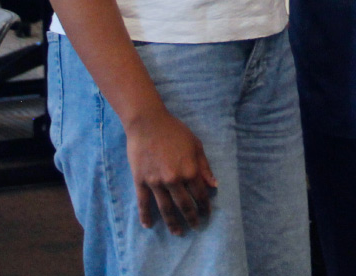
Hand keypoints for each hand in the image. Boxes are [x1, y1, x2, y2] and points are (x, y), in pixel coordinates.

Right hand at [125, 108, 217, 234]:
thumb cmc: (175, 131)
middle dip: (192, 218)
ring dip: (172, 223)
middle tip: (195, 227)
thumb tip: (214, 185)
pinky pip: (143, 203)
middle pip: (184, 205)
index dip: (205, 206)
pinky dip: (146, 216)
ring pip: (166, 208)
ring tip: (177, 232)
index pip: (200, 195)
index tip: (207, 214)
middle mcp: (174, 180)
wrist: (148, 123)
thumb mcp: (196, 145)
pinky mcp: (140, 181)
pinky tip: (148, 226)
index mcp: (190, 170)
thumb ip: (205, 167)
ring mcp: (156, 182)